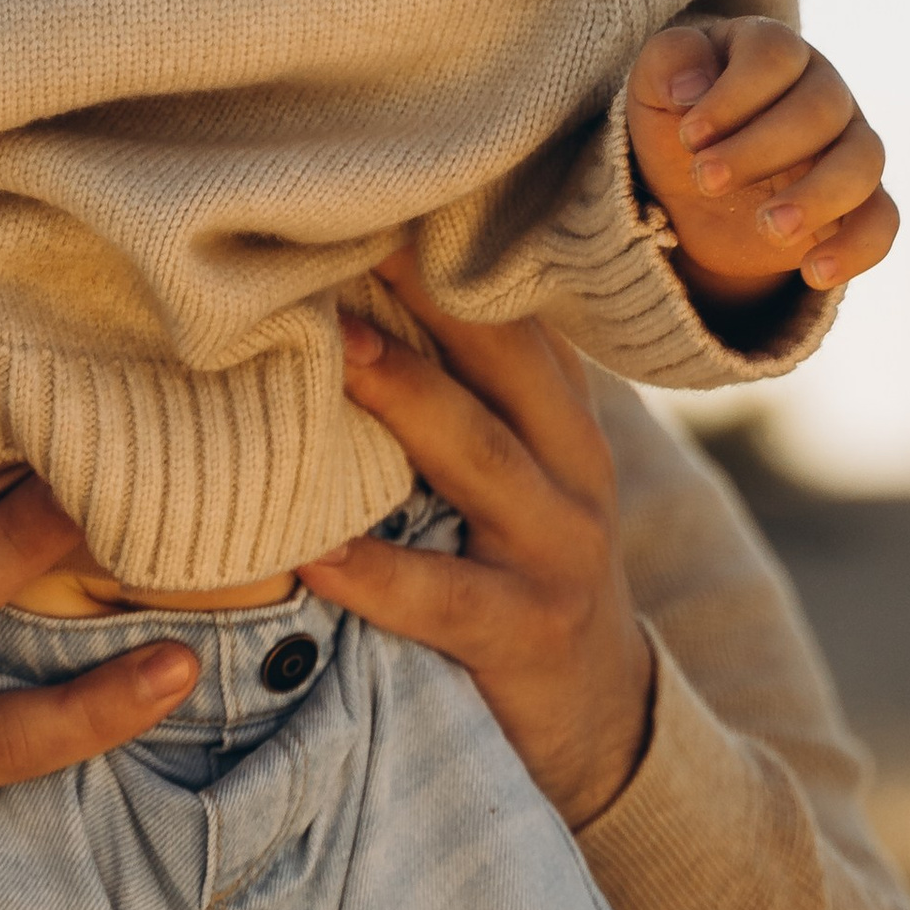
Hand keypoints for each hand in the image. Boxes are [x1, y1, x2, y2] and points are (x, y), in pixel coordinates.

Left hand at [298, 257, 653, 831]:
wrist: (597, 723)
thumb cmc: (521, 571)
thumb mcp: (523, 474)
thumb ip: (474, 394)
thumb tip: (364, 283)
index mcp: (564, 421)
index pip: (518, 317)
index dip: (459, 252)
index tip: (385, 187)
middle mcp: (574, 471)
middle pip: (508, 364)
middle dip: (435, 296)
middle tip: (349, 232)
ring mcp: (554, 552)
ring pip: (480, 458)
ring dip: (407, 398)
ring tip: (335, 347)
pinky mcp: (520, 633)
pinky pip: (441, 596)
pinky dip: (374, 571)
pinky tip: (311, 549)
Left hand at [626, 15, 896, 315]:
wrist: (693, 186)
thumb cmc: (678, 121)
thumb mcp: (654, 89)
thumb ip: (668, 64)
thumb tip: (691, 86)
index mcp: (773, 51)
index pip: (776, 54)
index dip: (734, 94)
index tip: (688, 136)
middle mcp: (823, 90)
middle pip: (821, 108)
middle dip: (760, 149)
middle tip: (706, 181)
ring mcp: (848, 145)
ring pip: (863, 161)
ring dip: (817, 197)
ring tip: (767, 227)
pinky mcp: (858, 202)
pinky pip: (881, 220)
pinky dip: (856, 248)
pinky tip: (812, 273)